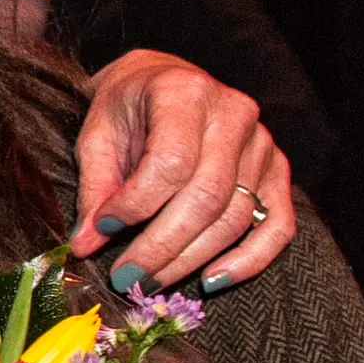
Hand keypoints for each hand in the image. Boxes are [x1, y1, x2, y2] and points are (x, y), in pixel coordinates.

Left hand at [71, 49, 292, 294]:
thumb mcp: (98, 135)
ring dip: (191, 259)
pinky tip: (211, 280)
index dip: (135, 205)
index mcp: (184, 93)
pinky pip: (278, 226)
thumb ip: (96, 187)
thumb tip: (85, 244)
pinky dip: (249, 260)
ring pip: (237, 217)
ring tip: (150, 281)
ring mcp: (262, 144)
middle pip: (207, 197)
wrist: (165, 81)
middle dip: (162, 246)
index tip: (102, 230)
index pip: (170, 163)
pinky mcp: (277, 171)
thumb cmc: (127, 108)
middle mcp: (233, 115)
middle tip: (125, 277)